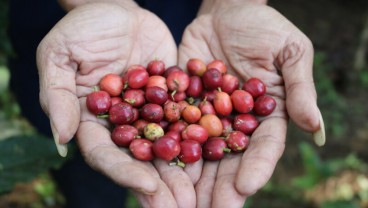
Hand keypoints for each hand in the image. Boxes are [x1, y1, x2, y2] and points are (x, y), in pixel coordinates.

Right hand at [37, 2, 195, 206]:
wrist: (118, 11)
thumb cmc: (82, 29)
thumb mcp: (60, 55)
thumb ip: (57, 96)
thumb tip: (61, 139)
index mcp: (93, 123)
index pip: (106, 155)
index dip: (125, 172)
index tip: (148, 186)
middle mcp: (124, 126)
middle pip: (140, 161)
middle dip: (161, 185)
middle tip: (182, 207)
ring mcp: (150, 115)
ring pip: (167, 147)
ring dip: (184, 171)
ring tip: (204, 194)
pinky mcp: (173, 99)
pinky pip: (188, 120)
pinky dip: (202, 137)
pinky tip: (221, 152)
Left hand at [178, 2, 323, 206]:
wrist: (226, 12)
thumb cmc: (264, 27)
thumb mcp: (290, 51)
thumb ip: (299, 89)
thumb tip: (315, 127)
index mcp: (266, 116)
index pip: (264, 148)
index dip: (256, 168)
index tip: (245, 187)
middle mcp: (235, 124)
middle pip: (229, 161)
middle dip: (221, 188)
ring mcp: (206, 117)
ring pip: (199, 153)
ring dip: (190, 179)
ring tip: (179, 202)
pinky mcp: (182, 105)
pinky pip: (173, 128)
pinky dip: (164, 148)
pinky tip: (155, 168)